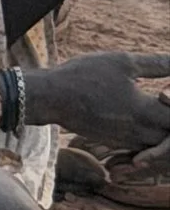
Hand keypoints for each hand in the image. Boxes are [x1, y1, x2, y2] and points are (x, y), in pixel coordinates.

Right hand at [25, 52, 169, 152]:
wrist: (50, 98)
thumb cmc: (85, 75)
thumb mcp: (122, 62)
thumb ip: (155, 64)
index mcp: (144, 111)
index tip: (166, 93)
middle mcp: (138, 132)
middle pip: (169, 136)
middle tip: (163, 101)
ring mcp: (126, 141)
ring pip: (157, 145)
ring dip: (162, 133)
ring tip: (156, 111)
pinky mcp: (115, 143)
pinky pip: (141, 148)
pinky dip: (148, 140)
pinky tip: (141, 119)